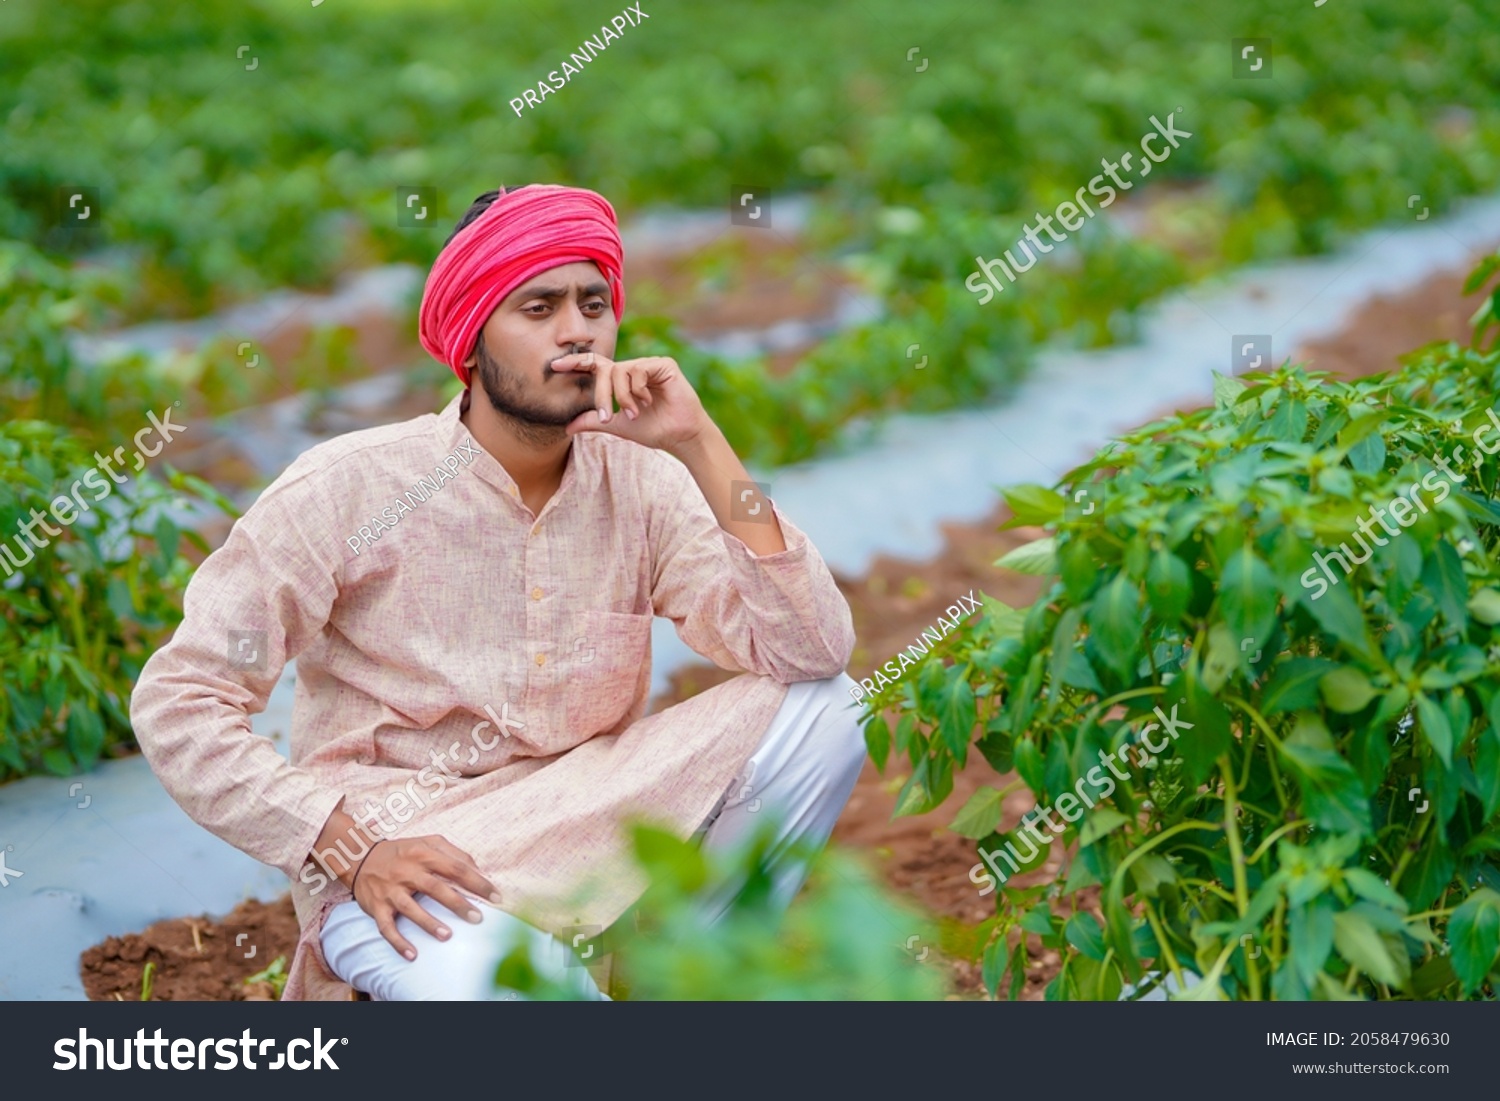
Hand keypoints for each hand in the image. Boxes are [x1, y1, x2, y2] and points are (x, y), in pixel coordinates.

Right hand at [350, 835, 502, 960]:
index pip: (456, 868)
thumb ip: (454, 853)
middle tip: (478, 918)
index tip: (495, 897)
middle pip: (436, 888)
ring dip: (429, 923)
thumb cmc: (403, 851)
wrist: (359, 855)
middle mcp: (407, 872)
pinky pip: (386, 927)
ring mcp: (391, 890)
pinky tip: (412, 954)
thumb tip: (479, 870)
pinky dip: (398, 942)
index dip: (477, 882)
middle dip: (458, 904)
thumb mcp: (428, 842)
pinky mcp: (376, 906)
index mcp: (423, 854)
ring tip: (447, 935)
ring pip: (411, 908)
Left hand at [551, 351, 708, 453]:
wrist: (679, 437)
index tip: (554, 366)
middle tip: (607, 417)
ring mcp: (649, 364)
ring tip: (634, 413)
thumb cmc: (653, 430)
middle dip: (602, 395)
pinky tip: (648, 402)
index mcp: (622, 379)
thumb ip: (593, 421)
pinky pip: (639, 370)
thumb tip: (567, 427)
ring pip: (621, 371)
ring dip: (623, 396)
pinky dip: (638, 389)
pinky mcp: (663, 364)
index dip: (575, 363)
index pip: (595, 365)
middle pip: (605, 370)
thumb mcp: (617, 425)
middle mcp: (634, 369)